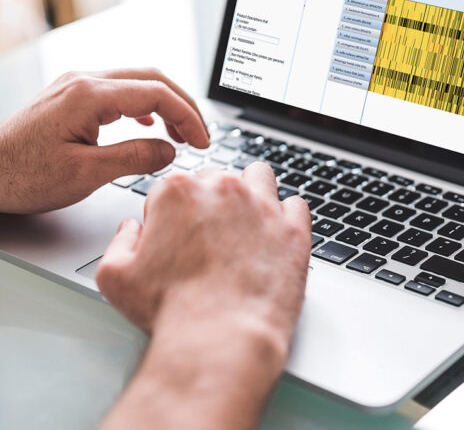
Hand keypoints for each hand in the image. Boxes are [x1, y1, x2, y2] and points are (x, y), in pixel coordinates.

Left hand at [0, 68, 208, 213]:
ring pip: (138, 81)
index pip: (157, 93)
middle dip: (183, 105)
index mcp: (89, 95)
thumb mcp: (85, 173)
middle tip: (199, 135)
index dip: (187, 116)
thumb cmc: (21, 175)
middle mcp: (84, 80)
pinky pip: (119, 90)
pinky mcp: (72, 95)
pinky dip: (143, 104)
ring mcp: (77, 84)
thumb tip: (170, 151)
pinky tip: (149, 122)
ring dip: (165, 103)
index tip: (201, 141)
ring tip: (180, 132)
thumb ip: (134, 158)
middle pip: (152, 78)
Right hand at [96, 163, 310, 429]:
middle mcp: (223, 189)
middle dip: (209, 202)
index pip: (172, 188)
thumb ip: (119, 242)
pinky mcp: (293, 228)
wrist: (219, 340)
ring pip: (258, 177)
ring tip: (244, 224)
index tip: (173, 237)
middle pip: (216, 179)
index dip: (169, 214)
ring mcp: (263, 205)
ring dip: (251, 192)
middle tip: (207, 238)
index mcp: (178, 192)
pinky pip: (295, 205)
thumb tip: (131, 229)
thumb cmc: (171, 311)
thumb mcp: (115, 277)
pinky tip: (275, 236)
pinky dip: (287, 217)